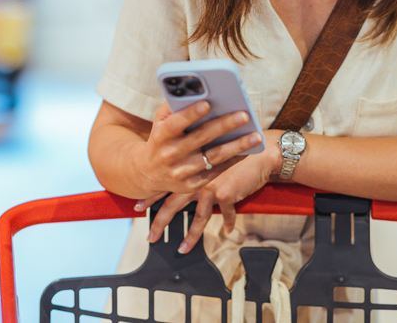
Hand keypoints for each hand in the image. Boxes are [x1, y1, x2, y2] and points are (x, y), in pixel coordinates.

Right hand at [132, 100, 264, 196]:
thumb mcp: (160, 121)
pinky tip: (248, 150)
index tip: (207, 103)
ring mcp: (181, 172)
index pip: (175, 124)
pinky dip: (234, 160)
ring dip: (237, 146)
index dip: (190, 114)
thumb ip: (174, 107)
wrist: (148, 172)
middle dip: (224, 126)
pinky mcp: (192, 185)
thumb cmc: (161, 138)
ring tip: (256, 136)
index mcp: (161, 136)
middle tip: (243, 115)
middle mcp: (170, 155)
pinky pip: (217, 172)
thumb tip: (195, 91)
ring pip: (213, 157)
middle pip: (200, 139)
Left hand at [142, 130, 282, 253]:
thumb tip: (186, 173)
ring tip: (182, 249)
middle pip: (173, 205)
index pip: (164, 185)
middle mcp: (195, 179)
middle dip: (160, 223)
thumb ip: (197, 163)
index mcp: (188, 169)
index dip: (150, 197)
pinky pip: (226, 214)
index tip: (137, 208)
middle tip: (151, 237)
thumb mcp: (211, 151)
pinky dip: (228, 223)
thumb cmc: (235, 146)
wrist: (258, 150)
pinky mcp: (227, 194)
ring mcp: (210, 187)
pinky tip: (228, 231)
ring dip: (190, 236)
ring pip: (197, 218)